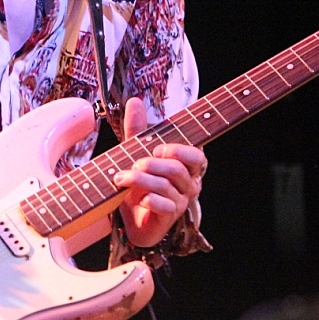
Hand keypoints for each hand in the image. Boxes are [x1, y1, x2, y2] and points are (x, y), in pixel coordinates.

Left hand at [112, 97, 206, 247]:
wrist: (129, 216)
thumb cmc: (139, 182)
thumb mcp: (135, 151)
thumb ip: (137, 129)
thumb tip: (135, 101)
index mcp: (186, 166)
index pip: (197, 156)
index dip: (180, 151)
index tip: (158, 149)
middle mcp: (188, 184)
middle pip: (178, 169)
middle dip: (152, 164)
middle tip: (133, 163)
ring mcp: (180, 202)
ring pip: (167, 186)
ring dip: (141, 180)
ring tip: (121, 178)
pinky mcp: (168, 218)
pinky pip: (164, 206)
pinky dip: (150, 199)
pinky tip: (139, 198)